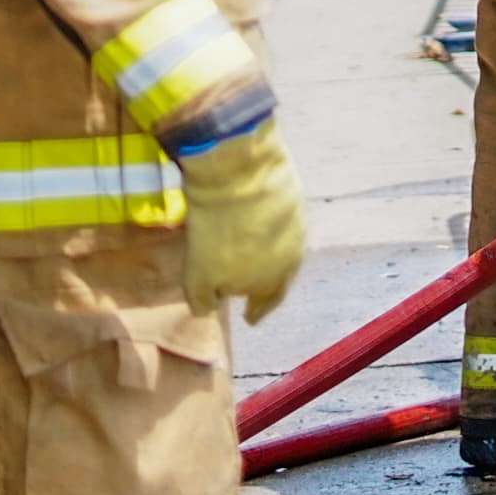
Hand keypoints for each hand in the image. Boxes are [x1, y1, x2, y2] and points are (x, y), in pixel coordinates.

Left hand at [176, 124, 306, 321]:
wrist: (242, 175)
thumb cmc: (216, 231)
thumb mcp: (198, 273)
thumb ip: (202, 298)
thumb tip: (206, 312)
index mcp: (268, 284)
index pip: (264, 305)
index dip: (256, 312)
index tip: (251, 319)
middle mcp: (291, 262)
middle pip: (279, 280)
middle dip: (266, 289)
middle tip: (258, 293)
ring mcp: (297, 230)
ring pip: (285, 252)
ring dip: (272, 259)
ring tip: (261, 261)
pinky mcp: (296, 201)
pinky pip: (283, 225)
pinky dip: (273, 232)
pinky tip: (264, 227)